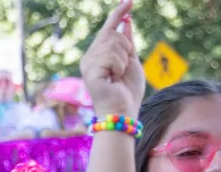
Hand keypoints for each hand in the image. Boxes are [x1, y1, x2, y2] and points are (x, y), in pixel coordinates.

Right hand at [81, 0, 144, 116]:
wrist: (123, 113)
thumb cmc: (127, 91)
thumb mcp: (131, 61)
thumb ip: (127, 42)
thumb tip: (127, 20)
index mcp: (99, 54)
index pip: (109, 28)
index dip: (119, 13)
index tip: (130, 0)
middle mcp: (90, 57)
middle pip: (113, 34)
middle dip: (125, 49)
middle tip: (122, 70)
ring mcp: (88, 63)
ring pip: (114, 44)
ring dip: (123, 61)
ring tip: (117, 77)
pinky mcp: (90, 71)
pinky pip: (112, 57)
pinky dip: (119, 68)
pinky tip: (113, 80)